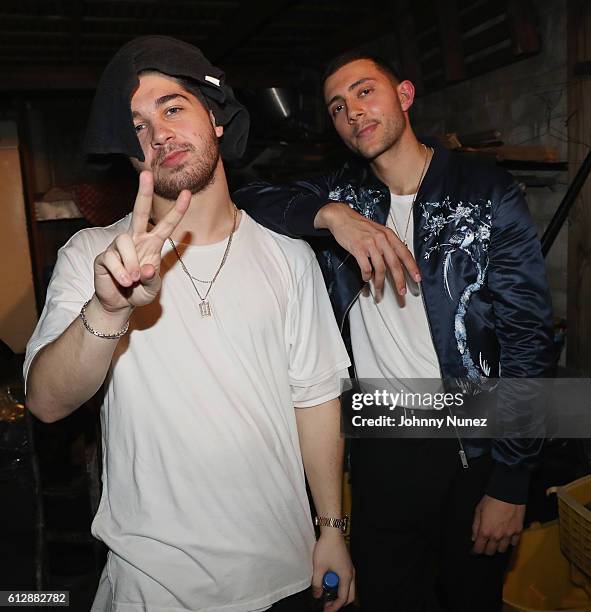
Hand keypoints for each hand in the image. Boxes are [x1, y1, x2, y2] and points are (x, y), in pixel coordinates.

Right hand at [93, 171, 190, 312]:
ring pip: (125, 241)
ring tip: (134, 279)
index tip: (187, 194)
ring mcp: (118, 247)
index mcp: (152, 244)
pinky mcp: (104, 256)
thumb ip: (153, 280)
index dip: (177, 211)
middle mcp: (136, 240)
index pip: (166, 225)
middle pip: (139, 212)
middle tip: (147, 174)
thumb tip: (147, 269)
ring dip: (131, 262)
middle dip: (143, 193)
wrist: (119, 303)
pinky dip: (121, 273)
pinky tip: (125, 282)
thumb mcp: (153, 289)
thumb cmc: (140, 291)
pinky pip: (112, 259)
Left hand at [312, 532, 354, 609]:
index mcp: (346, 577)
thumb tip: (317, 594)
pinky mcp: (346, 564)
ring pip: (348, 587)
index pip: (343, 598)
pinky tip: (327, 579)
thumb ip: (317, 583)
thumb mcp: (318, 567)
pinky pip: (345, 579)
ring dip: (338, 592)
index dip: (334, 607)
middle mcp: (350, 574)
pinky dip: (338, 584)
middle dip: (339, 602)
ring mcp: (349, 568)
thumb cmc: (327, 547)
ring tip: (325, 590)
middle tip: (328, 604)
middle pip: (349, 595)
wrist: (332, 531)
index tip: (326, 610)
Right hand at [315, 202, 420, 297]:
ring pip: (380, 268)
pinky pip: (366, 267)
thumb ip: (387, 244)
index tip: (417, 279)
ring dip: (380, 282)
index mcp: (389, 235)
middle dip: (400, 280)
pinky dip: (367, 276)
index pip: (405, 253)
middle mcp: (382, 239)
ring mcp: (370, 244)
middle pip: (395, 264)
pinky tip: (366, 278)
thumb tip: (395, 260)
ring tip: (379, 289)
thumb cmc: (359, 226)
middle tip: (401, 292)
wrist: (342, 217)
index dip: (412, 267)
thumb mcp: (378, 231)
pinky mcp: (358, 248)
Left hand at [471, 494, 524, 554]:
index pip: (479, 548)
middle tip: (485, 544)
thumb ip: (476, 526)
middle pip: (491, 551)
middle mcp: (497, 536)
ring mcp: (508, 535)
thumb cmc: (491, 500)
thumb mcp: (478, 510)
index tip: (474, 550)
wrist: (508, 494)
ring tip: (496, 541)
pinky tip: (507, 537)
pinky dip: (510, 542)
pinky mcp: (518, 531)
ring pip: (502, 549)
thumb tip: (474, 538)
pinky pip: (514, 543)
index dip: (476, 551)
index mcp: (485, 531)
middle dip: (486, 549)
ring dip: (498, 547)